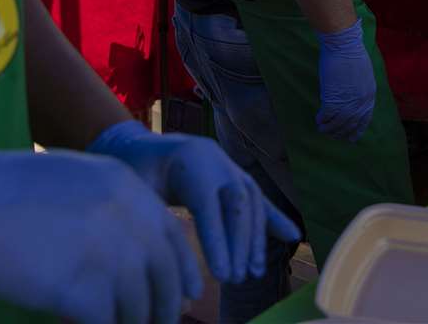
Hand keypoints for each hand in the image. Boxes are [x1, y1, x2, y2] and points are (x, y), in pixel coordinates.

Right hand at [0, 145, 201, 323]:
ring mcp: (111, 256)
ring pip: (138, 308)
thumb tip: (135, 251)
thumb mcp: (79, 180)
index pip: (174, 239)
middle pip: (165, 279)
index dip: (183, 273)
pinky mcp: (84, 290)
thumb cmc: (11, 191)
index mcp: (131, 191)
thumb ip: (114, 209)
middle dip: (164, 309)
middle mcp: (131, 221)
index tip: (187, 297)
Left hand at [88, 121, 300, 285]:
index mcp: (190, 162)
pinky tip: (293, 236)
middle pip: (236, 204)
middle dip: (239, 244)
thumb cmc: (138, 172)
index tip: (221, 276)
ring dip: (255, 239)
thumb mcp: (134, 187)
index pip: (208, 205)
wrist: (151, 147)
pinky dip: (275, 219)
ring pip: (251, 203)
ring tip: (251, 273)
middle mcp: (217, 162)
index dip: (217, 241)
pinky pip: (259, 200)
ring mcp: (231, 168)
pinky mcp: (238, 178)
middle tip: (235, 280)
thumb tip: (159, 256)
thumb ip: (148, 213)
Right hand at [316, 20, 375, 141]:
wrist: (344, 46)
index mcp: (369, 95)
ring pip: (338, 124)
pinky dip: (322, 120)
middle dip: (341, 132)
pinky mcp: (333, 99)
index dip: (357, 129)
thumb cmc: (352, 54)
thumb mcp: (363, 74)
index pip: (365, 119)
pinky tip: (318, 120)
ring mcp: (348, 102)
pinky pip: (327, 116)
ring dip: (330, 129)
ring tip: (322, 129)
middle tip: (333, 135)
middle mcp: (360, 102)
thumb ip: (360, 88)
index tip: (352, 137)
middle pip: (351, 124)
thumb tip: (353, 96)